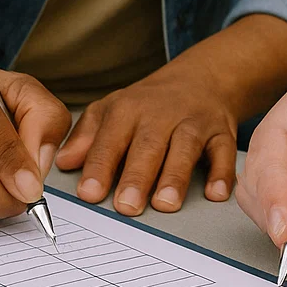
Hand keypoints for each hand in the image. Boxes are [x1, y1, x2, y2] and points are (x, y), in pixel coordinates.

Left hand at [54, 61, 239, 216]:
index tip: (89, 194)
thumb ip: (86, 137)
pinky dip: (222, 173)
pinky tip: (215, 194)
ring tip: (164, 204)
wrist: (200, 79)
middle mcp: (161, 114)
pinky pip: (224, 152)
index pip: (110, 140)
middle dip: (136, 176)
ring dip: (175, 176)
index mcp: (127, 110)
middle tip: (126, 207)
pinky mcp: (222, 132)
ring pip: (185, 148)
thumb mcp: (111, 110)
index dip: (99, 166)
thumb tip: (62, 162)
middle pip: (147, 146)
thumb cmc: (147, 105)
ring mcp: (194, 123)